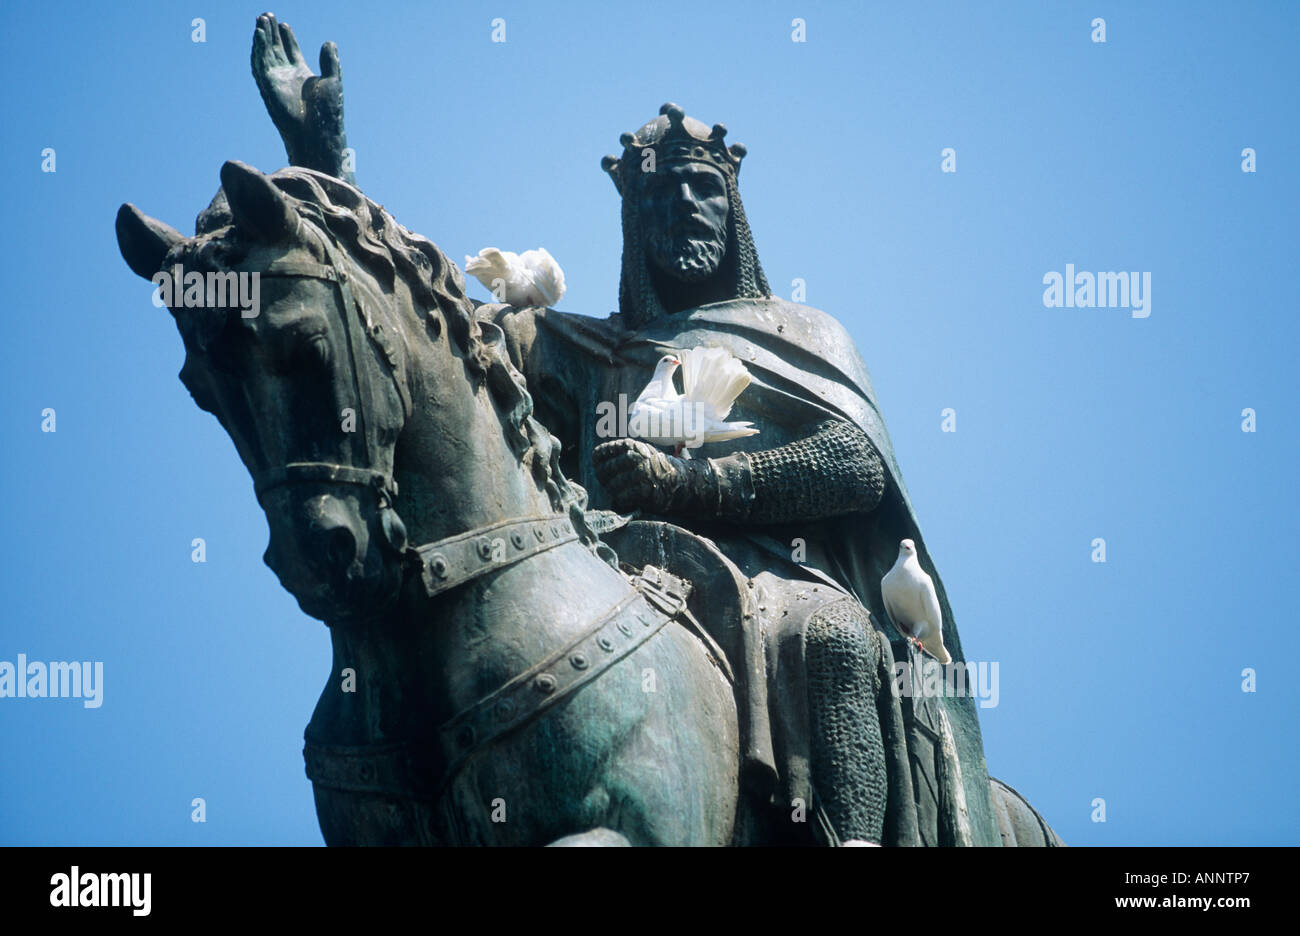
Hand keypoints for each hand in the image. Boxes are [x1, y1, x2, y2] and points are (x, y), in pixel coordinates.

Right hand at [251, 13, 349, 180]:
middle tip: (267, 14)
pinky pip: (260, 64)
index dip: (287, 37)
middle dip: (271, 32)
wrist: (319, 134)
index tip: (283, 23)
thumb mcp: (333, 81)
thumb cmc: (328, 114)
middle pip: (275, 48)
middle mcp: (287, 76)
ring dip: (262, 37)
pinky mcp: (268, 87)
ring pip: (265, 54)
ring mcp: (276, 81)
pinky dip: (258, 49)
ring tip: (261, 19)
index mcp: (302, 74)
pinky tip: (260, 34)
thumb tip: (329, 42)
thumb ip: (330, 61)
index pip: (291, 50)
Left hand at [593, 439, 715, 514]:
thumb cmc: (657, 468)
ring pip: (613, 485)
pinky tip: (629, 498)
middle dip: (604, 480)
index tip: (599, 468)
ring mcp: (640, 473)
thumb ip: (621, 454)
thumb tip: (596, 461)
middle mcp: (634, 456)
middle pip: (605, 470)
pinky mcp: (645, 488)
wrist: (681, 480)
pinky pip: (623, 497)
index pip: (601, 453)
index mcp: (631, 446)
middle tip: (610, 483)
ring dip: (615, 491)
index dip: (598, 463)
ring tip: (622, 491)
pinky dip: (624, 500)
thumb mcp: (641, 453)